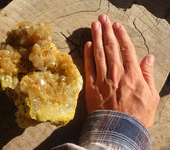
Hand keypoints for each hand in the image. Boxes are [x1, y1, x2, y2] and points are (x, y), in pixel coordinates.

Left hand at [84, 14, 159, 128]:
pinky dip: (88, 55)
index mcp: (132, 75)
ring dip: (97, 37)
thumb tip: (148, 57)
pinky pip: (89, 67)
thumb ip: (148, 75)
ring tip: (94, 25)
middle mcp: (116, 73)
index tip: (117, 25)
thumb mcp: (151, 96)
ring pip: (99, 53)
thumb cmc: (137, 115)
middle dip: (107, 31)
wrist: (119, 130)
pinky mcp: (91, 86)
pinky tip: (87, 44)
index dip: (121, 35)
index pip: (126, 49)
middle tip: (103, 18)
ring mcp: (102, 79)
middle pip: (111, 47)